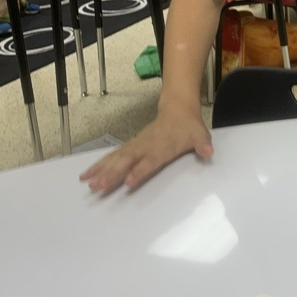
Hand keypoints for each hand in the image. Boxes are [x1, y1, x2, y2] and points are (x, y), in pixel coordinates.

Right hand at [79, 110, 212, 192]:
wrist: (177, 109)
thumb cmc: (188, 127)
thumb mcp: (199, 134)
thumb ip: (202, 144)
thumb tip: (208, 151)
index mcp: (162, 146)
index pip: (150, 160)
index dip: (140, 170)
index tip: (128, 182)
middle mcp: (146, 146)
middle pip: (127, 161)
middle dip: (112, 174)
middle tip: (98, 187)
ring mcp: (136, 146)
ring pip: (115, 159)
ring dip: (101, 171)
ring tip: (87, 184)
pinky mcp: (130, 147)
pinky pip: (112, 157)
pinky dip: (98, 166)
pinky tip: (87, 176)